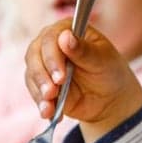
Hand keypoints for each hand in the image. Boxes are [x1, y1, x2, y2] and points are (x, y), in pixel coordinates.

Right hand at [24, 19, 141, 142]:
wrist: (110, 98)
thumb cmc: (109, 71)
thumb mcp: (102, 61)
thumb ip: (84, 50)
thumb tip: (65, 37)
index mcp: (68, 29)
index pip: (50, 37)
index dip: (52, 57)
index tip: (60, 77)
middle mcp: (51, 43)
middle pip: (34, 54)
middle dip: (42, 76)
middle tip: (52, 93)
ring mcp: (44, 63)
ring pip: (31, 73)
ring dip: (39, 92)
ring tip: (50, 108)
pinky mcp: (41, 83)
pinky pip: (34, 92)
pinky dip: (41, 103)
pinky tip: (49, 113)